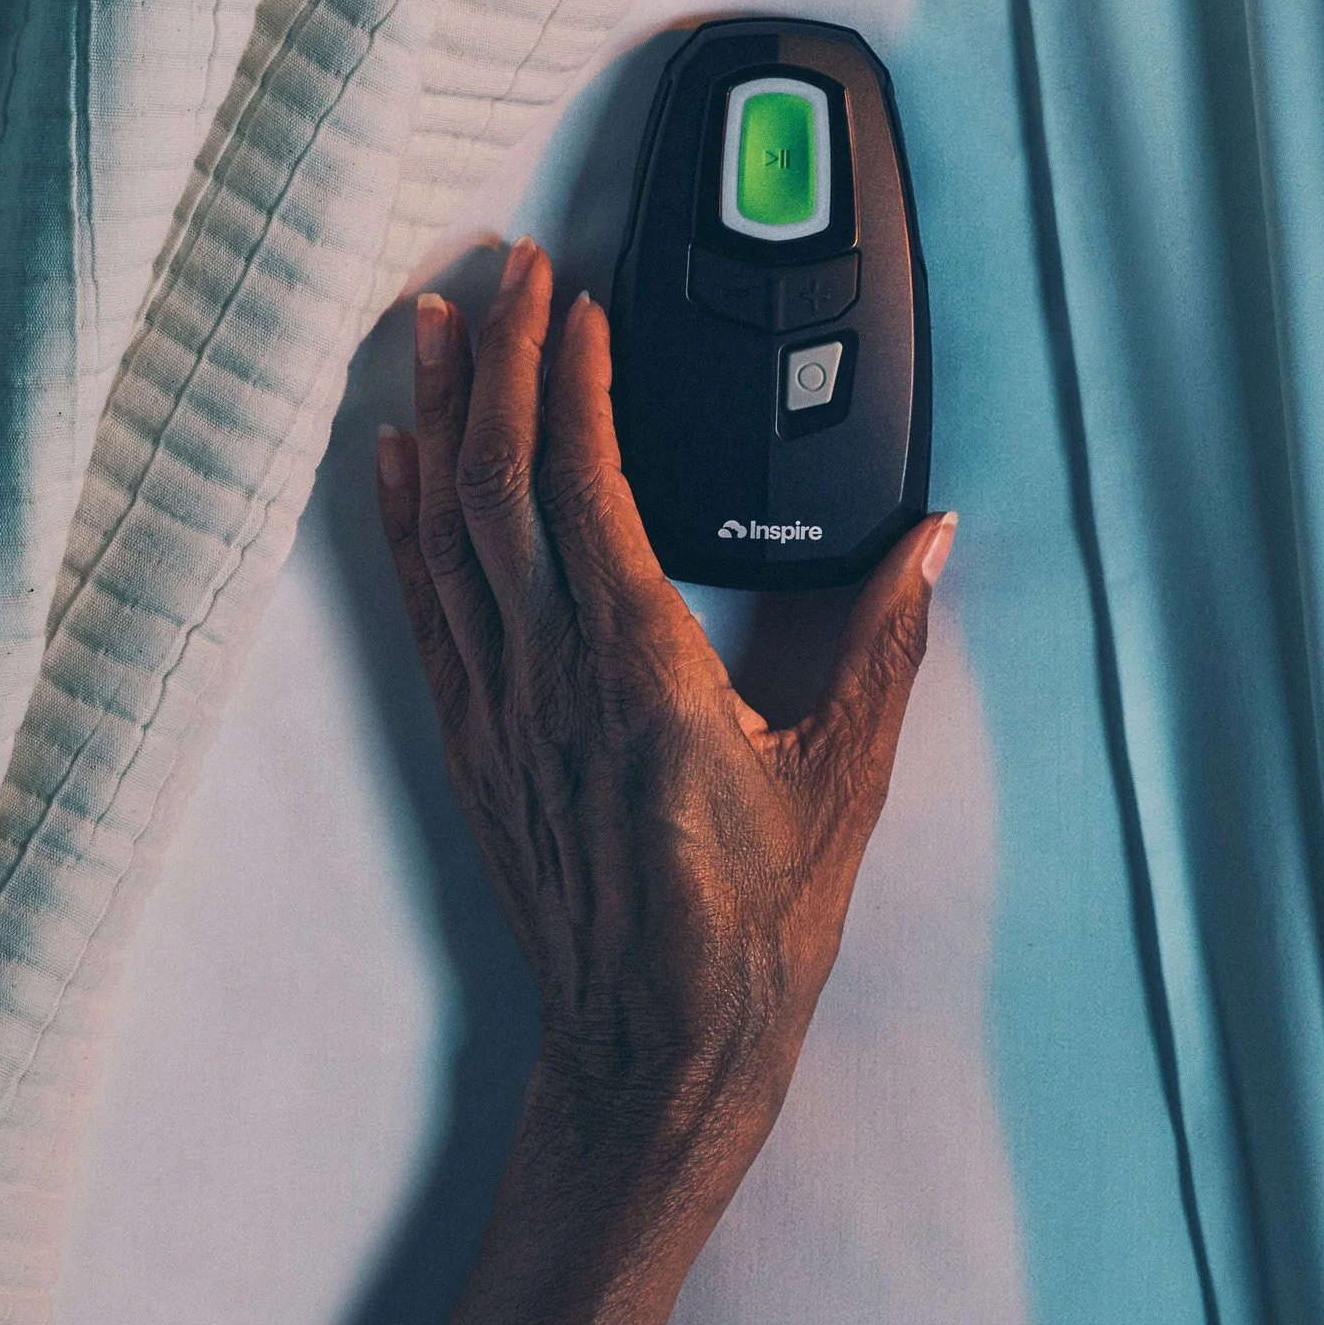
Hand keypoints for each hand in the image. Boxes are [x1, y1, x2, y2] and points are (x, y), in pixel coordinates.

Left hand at [373, 241, 953, 1256]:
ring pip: (448, 532)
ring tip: (439, 321)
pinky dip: (404, 523)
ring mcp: (502, 711)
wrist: (652, 1057)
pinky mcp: (477, 748)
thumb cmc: (751, 935)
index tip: (578, 299)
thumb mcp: (844, 781)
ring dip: (443, 417)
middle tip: (509, 267)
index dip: (574, 381)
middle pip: (502, 484)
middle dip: (505, 361)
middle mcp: (553, 677)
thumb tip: (926, 540)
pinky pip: (427, 610)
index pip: (586, 487)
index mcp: (643, 671)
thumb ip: (884, 646)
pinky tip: (396, 458)